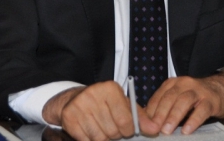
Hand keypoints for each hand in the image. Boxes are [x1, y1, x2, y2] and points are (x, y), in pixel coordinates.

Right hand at [42, 81, 157, 140]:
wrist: (75, 99)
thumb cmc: (104, 103)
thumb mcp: (123, 104)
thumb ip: (140, 117)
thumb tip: (155, 129)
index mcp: (110, 88)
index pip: (126, 120)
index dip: (128, 130)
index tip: (126, 129)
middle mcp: (94, 94)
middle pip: (112, 131)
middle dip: (115, 134)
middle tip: (111, 127)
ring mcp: (80, 105)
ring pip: (99, 138)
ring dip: (103, 138)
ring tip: (100, 128)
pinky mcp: (69, 116)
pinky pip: (86, 140)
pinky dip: (90, 140)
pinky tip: (89, 130)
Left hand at [145, 74, 223, 134]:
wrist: (222, 89)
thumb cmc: (196, 97)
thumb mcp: (178, 98)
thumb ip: (164, 107)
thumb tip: (147, 122)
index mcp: (172, 84)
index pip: (158, 97)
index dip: (150, 112)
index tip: (144, 125)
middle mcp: (184, 84)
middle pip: (169, 98)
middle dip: (159, 114)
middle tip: (153, 129)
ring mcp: (198, 91)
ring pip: (183, 101)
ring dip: (173, 116)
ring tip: (167, 130)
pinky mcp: (211, 100)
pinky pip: (201, 110)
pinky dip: (193, 120)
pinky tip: (187, 130)